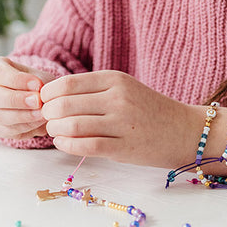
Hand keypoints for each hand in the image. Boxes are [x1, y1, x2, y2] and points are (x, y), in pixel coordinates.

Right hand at [0, 56, 55, 139]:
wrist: (32, 97)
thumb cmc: (32, 82)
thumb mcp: (35, 75)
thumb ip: (37, 83)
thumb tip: (39, 92)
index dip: (18, 80)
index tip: (37, 84)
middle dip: (17, 100)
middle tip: (37, 101)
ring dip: (22, 116)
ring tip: (42, 113)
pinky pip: (6, 130)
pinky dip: (24, 127)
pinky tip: (39, 122)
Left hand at [40, 70, 199, 166]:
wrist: (183, 131)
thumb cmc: (148, 110)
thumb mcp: (123, 89)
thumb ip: (92, 91)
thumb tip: (50, 97)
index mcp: (115, 79)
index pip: (67, 83)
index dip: (47, 95)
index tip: (43, 102)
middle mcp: (118, 98)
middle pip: (65, 104)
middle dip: (48, 114)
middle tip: (47, 120)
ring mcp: (122, 123)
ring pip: (72, 125)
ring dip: (55, 130)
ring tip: (55, 131)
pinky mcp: (124, 147)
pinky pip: (86, 145)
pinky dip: (67, 145)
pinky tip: (63, 143)